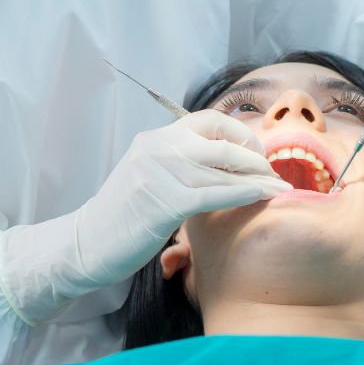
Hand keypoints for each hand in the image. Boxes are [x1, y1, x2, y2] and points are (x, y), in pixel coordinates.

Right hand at [0, 110, 288, 322]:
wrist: (85, 244)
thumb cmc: (122, 219)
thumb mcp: (149, 178)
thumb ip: (179, 166)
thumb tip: (222, 165)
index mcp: (155, 139)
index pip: (209, 120)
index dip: (240, 134)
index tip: (256, 155)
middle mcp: (158, 147)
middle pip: (223, 140)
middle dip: (255, 156)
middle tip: (271, 174)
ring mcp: (160, 172)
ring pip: (225, 167)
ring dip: (258, 177)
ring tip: (278, 188)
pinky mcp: (164, 201)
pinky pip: (217, 192)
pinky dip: (246, 193)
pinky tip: (264, 197)